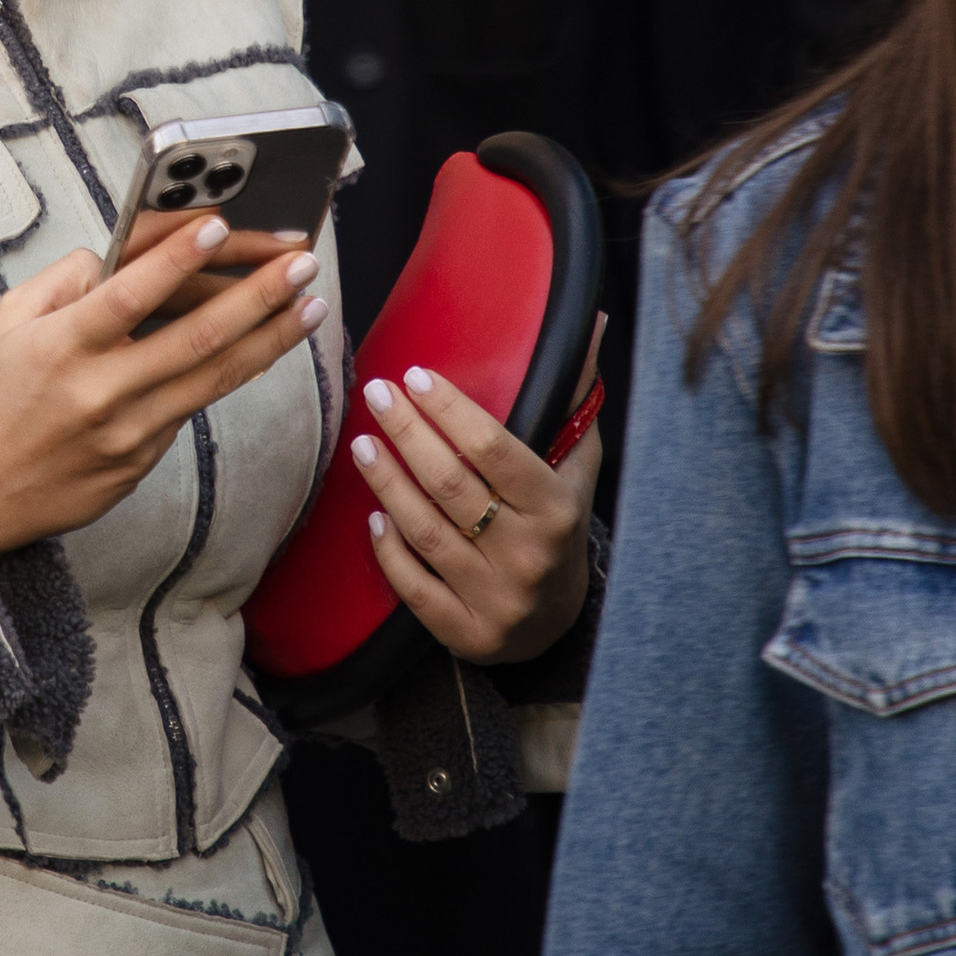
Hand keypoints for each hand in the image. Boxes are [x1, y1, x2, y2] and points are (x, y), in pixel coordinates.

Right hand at [0, 215, 329, 560]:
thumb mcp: (8, 321)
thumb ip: (65, 280)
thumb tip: (122, 253)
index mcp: (61, 347)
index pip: (129, 295)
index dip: (177, 259)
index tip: (220, 226)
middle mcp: (100, 390)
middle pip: (195, 338)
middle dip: (257, 295)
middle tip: (300, 264)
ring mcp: (127, 432)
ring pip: (213, 378)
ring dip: (270, 337)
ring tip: (308, 305)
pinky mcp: (143, 460)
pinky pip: (191, 407)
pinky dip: (230, 372)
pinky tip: (262, 345)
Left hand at [350, 316, 606, 664]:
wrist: (558, 621)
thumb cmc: (558, 524)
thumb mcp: (577, 465)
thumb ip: (575, 398)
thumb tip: (594, 322)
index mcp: (557, 509)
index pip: (495, 450)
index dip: (450, 410)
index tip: (414, 376)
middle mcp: (529, 555)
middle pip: (452, 485)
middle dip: (407, 433)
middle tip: (377, 394)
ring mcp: (497, 599)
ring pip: (426, 531)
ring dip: (386, 482)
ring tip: (362, 443)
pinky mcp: (466, 634)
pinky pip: (413, 586)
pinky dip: (388, 548)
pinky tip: (372, 513)